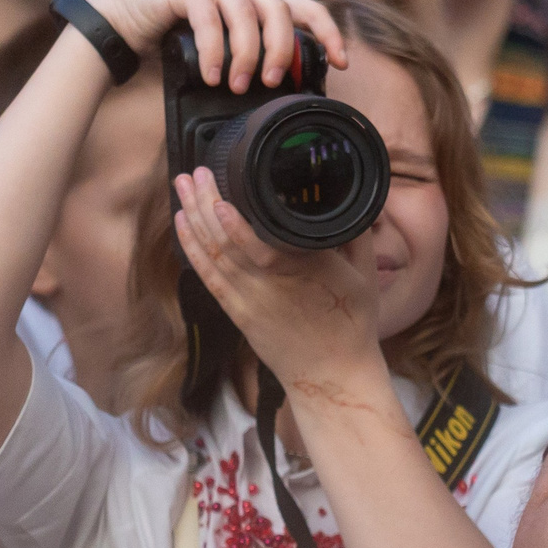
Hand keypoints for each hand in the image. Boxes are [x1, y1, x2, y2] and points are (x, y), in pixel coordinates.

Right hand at [81, 0, 344, 89]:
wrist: (122, 20)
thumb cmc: (175, 39)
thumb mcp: (223, 49)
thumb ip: (251, 56)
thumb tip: (285, 89)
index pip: (307, 8)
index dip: (328, 33)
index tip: (341, 63)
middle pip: (280, 11)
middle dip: (282, 50)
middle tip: (273, 82)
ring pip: (246, 15)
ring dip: (245, 55)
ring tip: (238, 84)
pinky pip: (209, 19)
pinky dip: (212, 51)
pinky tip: (210, 75)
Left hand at [176, 165, 382, 381]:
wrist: (333, 374)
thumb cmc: (353, 325)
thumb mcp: (366, 276)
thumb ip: (357, 236)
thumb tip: (359, 204)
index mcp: (306, 271)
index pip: (262, 244)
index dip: (235, 221)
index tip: (220, 191)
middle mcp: (271, 284)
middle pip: (227, 240)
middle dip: (205, 203)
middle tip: (192, 173)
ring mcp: (250, 300)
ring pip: (213, 254)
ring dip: (193, 218)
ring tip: (181, 186)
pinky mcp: (238, 313)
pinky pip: (208, 277)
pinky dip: (193, 250)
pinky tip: (182, 225)